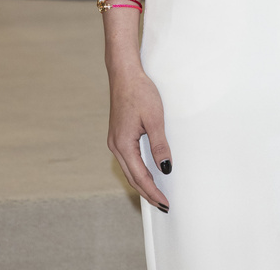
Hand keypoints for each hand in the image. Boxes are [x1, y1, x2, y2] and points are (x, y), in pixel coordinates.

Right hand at [107, 68, 171, 209]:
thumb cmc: (139, 92)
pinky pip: (128, 160)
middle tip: (163, 205)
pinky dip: (137, 170)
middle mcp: (115, 146)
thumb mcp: (154, 118)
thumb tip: (165, 168)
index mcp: (123, 144)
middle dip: (147, 193)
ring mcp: (115, 141)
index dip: (153, 192)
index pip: (140, 176)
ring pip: (129, 170)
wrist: (125, 74)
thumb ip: (159, 145)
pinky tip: (147, 173)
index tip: (164, 203)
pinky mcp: (118, 135)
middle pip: (132, 177)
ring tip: (156, 194)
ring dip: (142, 183)